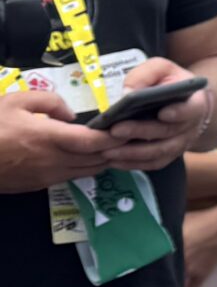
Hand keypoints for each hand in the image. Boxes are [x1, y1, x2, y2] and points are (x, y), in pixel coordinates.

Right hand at [0, 87, 120, 192]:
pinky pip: (71, 177)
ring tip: (114, 147)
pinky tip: (87, 157)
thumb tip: (70, 115)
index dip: (116, 136)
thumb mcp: (15, 101)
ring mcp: (46, 176)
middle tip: (130, 137)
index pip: (95, 142)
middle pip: (97, 159)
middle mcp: (53, 161)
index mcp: (50, 138)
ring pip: (87, 171)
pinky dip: (85, 168)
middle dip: (116, 149)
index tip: (128, 127)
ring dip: (103, 160)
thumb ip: (49, 102)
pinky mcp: (38, 185)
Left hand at [92, 58, 213, 175]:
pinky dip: (133, 164)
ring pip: (159, 153)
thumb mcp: (162, 69)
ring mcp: (181, 144)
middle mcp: (191, 127)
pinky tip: (113, 160)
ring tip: (107, 150)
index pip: (191, 110)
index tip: (162, 113)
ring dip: (133, 153)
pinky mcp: (168, 156)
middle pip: (168, 133)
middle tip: (115, 130)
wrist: (184, 102)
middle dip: (141, 132)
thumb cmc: (170, 83)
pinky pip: (152, 164)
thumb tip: (127, 93)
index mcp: (195, 103)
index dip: (179, 113)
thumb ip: (146, 74)